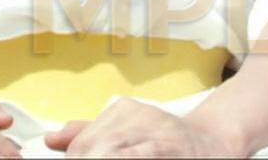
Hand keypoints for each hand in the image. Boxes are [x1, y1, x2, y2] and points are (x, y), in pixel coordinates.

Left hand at [42, 97, 241, 156]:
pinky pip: (139, 157)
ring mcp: (158, 134)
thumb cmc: (169, 143)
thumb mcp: (128, 130)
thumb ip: (90, 134)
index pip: (82, 146)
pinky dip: (127, 159)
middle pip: (93, 151)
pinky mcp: (172, 148)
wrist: (215, 142)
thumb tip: (52, 140)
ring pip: (113, 154)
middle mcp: (140, 117)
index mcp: (125, 111)